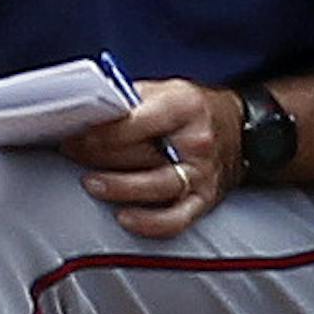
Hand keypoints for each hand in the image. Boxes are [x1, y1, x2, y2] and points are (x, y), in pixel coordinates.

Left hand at [61, 76, 240, 237]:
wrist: (242, 130)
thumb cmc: (195, 110)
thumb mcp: (167, 89)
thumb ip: (132, 100)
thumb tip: (90, 112)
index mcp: (183, 106)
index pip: (134, 122)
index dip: (98, 131)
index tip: (74, 134)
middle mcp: (195, 141)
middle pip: (140, 154)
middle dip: (97, 155)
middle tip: (71, 152)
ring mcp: (202, 174)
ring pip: (155, 187)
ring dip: (118, 187)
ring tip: (90, 183)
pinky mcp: (204, 200)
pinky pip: (175, 220)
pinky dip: (149, 223)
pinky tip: (124, 218)